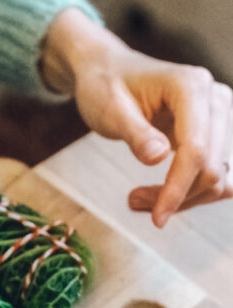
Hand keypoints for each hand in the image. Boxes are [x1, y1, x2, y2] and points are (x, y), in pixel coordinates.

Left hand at [42, 9, 232, 226]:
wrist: (108, 71)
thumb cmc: (105, 87)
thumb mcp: (110, 110)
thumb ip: (135, 133)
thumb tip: (159, 157)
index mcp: (191, 87)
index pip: (196, 150)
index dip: (178, 189)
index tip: (156, 219)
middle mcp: (216, 99)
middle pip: (212, 167)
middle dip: (177, 197)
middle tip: (132, 203)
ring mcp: (219, 115)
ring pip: (217, 175)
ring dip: (183, 198)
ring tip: (137, 199)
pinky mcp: (214, 131)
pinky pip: (212, 171)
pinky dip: (189, 190)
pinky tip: (158, 194)